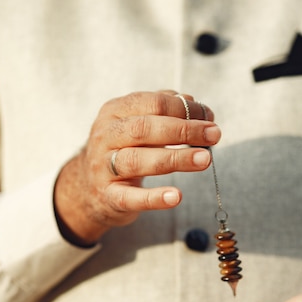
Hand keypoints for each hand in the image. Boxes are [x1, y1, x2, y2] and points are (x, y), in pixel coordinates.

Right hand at [54, 90, 219, 243]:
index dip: (185, 109)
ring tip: (204, 160)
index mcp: (115, 112)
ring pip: (139, 160)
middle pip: (145, 129)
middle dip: (183, 130)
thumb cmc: (123, 149)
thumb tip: (195, 104)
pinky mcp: (109, 196)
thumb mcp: (135, 123)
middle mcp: (106, 136)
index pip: (153, 103)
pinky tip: (176, 196)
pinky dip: (154, 198)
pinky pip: (132, 197)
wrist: (87, 187)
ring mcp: (104, 167)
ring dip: (175, 158)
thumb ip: (163, 110)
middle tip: (214, 135)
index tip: (210, 118)